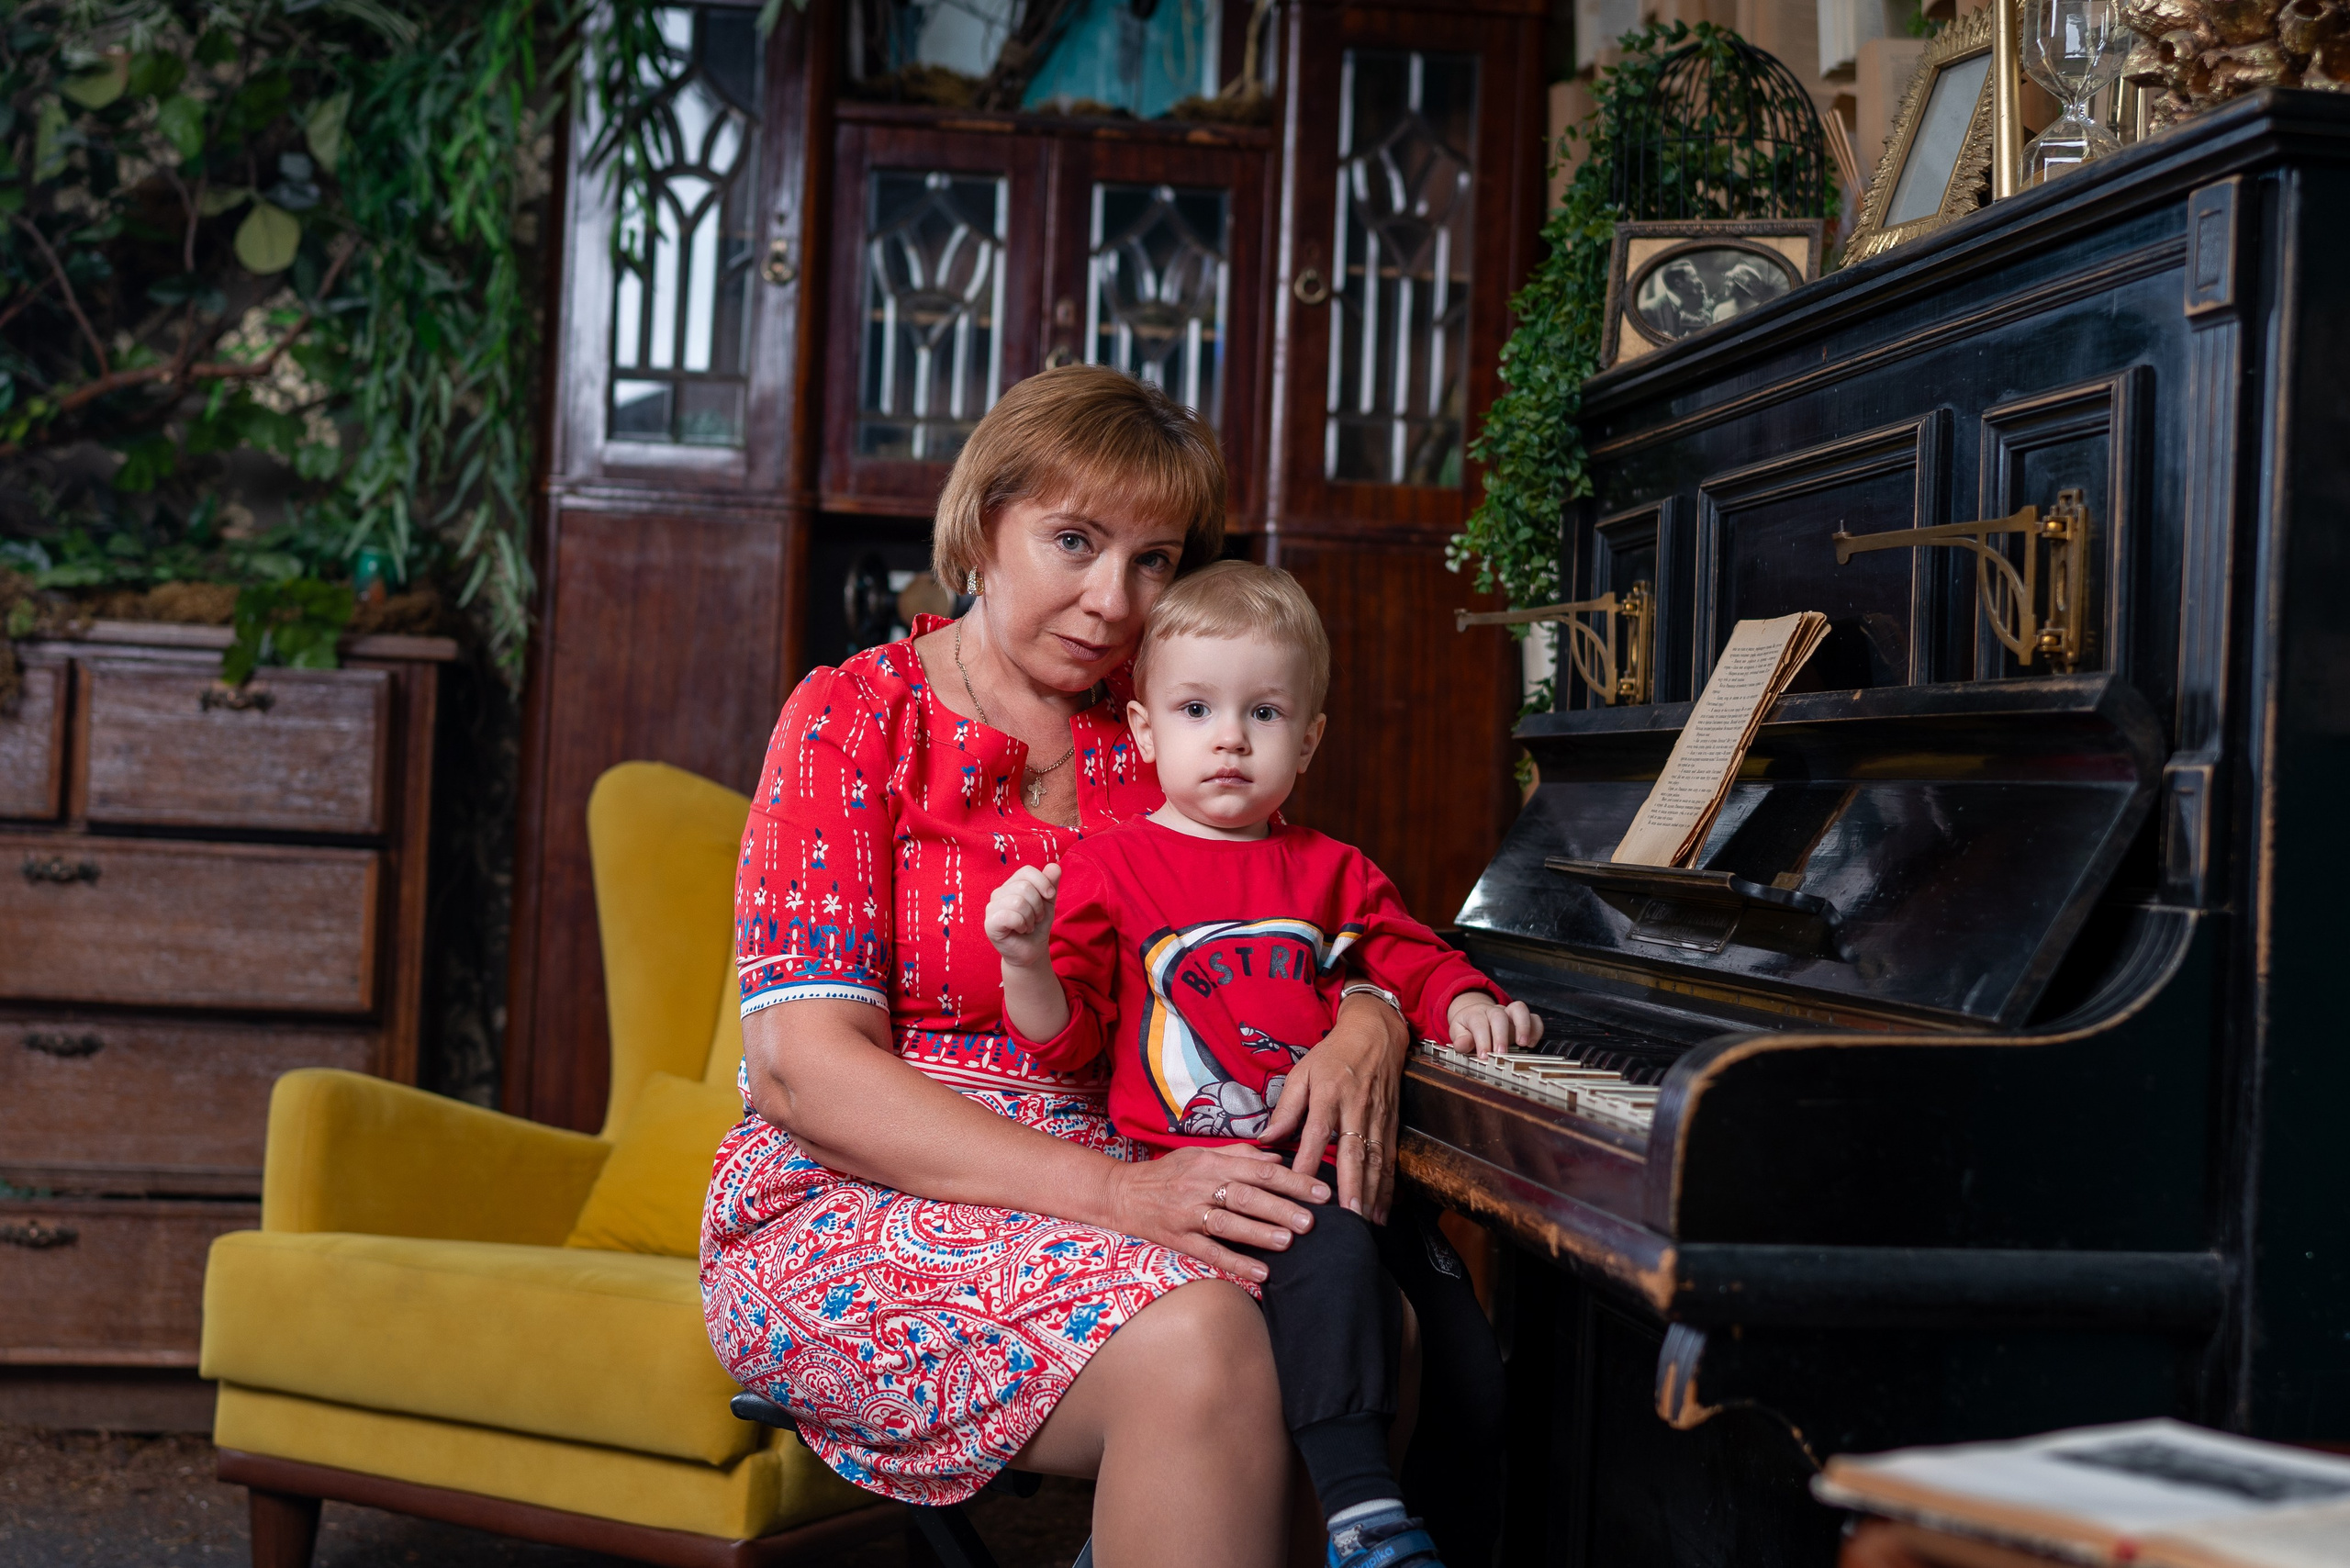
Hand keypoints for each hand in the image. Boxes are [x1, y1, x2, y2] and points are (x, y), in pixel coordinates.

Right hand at [984, 863, 1060, 968]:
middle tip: (1036, 918)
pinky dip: (1022, 924)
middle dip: (1038, 906)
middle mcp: (999, 893)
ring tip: (1028, 925)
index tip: (1050, 896)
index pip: (1027, 871)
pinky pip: (1010, 916)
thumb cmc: (1037, 926)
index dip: (1043, 882)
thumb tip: (1054, 866)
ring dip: (1031, 918)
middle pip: (1025, 887)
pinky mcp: (990, 923)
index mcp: (1012, 884)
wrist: (1031, 950)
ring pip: (1019, 902)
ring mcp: (992, 908)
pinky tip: (1020, 930)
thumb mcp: (1048, 902)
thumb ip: (1051, 883)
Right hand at [1106, 1145, 1331, 1281]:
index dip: (1292, 1181)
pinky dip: (1236, 1263)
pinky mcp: (1179, 1240)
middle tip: (1312, 1220)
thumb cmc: (1166, 1174)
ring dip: (1261, 1233)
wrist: (1120, 1194)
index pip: (1259, 1170)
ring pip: (1229, 1223)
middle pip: (1247, 1196)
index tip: (1321, 1192)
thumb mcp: (1199, 1155)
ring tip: (1289, 1241)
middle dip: (1282, 1207)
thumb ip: (1238, 1155)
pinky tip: (1261, 1273)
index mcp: (1211, 1163)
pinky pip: (1210, 1252)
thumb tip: (1276, 1159)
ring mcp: (1189, 1214)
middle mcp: (1200, 1186)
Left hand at [1257, 991, 1405, 1221]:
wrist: (1376, 1034)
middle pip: (1354, 1153)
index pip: (1316, 1132)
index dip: (1307, 1160)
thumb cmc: (1333, 1055)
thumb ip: (1286, 1108)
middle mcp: (1356, 1108)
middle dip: (1353, 1188)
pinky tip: (1383, 1212)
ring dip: (1373, 1195)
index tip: (1298, 1187)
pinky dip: (1388, 1188)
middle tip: (1347, 1218)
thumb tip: (1265, 1140)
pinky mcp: (1391, 1124)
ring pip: (1377, 1161)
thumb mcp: (1303, 1071)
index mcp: (1329, 1094)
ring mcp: (1378, 1118)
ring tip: (1365, 1223)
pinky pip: (1390, 1160)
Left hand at [1447, 992, 1541, 1057]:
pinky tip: (1531, 1043)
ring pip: (1519, 1009)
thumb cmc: (1468, 1027)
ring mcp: (1509, 1013)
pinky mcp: (1522, 1019)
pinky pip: (1534, 1018)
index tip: (1484, 1056)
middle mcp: (1494, 1011)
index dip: (1482, 1040)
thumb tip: (1462, 1045)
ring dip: (1523, 1026)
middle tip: (1501, 1053)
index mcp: (1475, 1014)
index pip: (1479, 1024)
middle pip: (1499, 1016)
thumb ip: (1460, 1039)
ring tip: (1523, 1044)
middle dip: (1501, 1036)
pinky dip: (1536, 1029)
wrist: (1475, 1014)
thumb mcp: (1458, 1032)